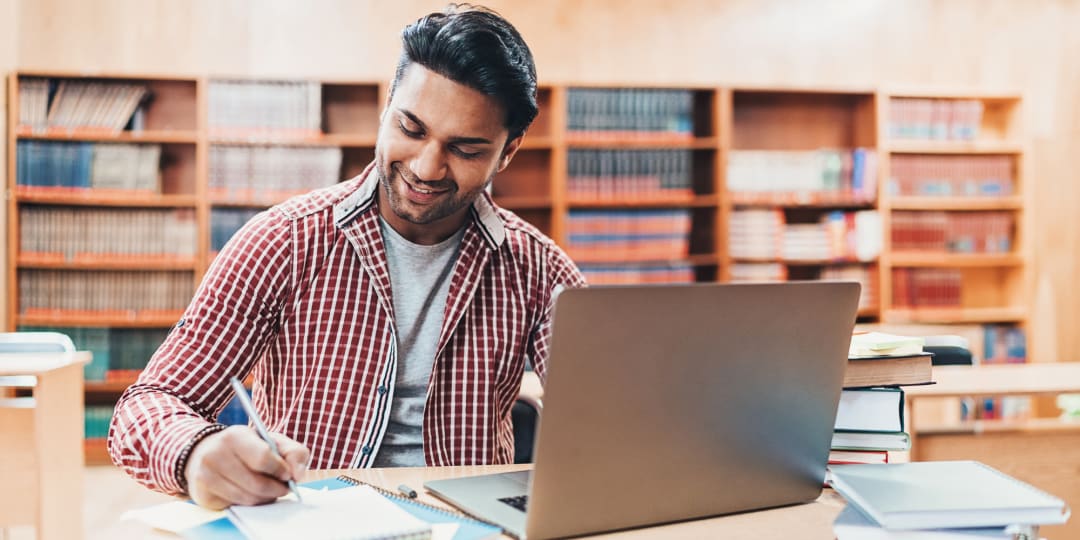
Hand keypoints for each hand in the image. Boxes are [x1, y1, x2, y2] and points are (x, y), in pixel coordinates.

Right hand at [184, 425, 310, 509]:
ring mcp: (206, 476)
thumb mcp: (272, 441)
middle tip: (284, 488)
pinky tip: (251, 493)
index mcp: (235, 436)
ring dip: (265, 498)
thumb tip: (297, 475)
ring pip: (247, 498)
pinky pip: (235, 506)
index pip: (262, 458)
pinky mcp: (203, 494)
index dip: (280, 470)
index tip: (287, 474)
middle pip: (257, 483)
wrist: (208, 451)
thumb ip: (294, 453)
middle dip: (277, 489)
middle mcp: (215, 454)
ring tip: (270, 490)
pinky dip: (249, 503)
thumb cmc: (247, 447)